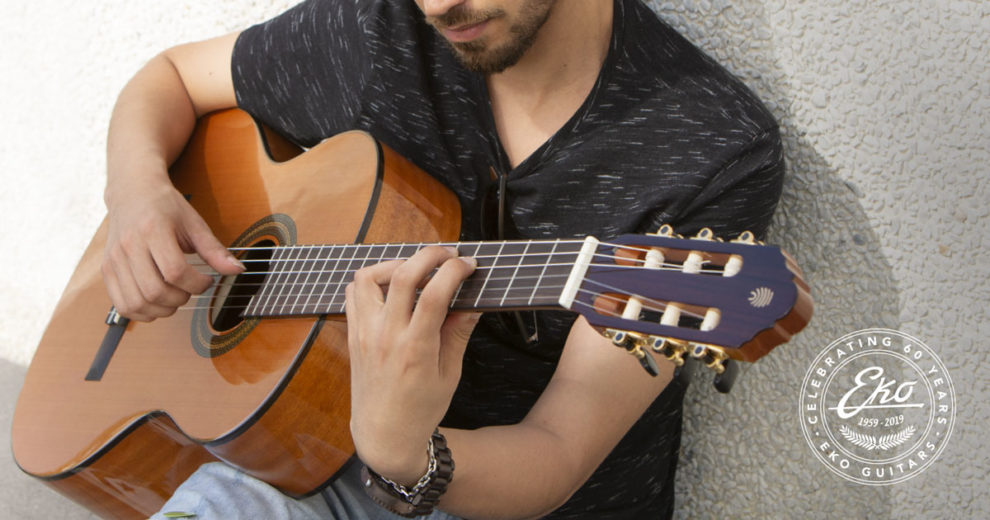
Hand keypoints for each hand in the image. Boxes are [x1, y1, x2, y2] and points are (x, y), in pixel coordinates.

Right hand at [101, 174, 243, 320]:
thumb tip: (238, 271)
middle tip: (190, 288)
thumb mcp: (194, 224)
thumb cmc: (166, 208)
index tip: (207, 280)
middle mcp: (128, 246)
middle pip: (155, 291)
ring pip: (137, 302)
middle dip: (181, 298)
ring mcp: (114, 260)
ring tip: (175, 296)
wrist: (132, 193)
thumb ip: (214, 250)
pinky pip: (122, 305)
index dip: (196, 284)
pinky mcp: (107, 270)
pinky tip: (157, 303)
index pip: (174, 271)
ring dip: (163, 309)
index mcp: (152, 230)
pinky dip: (142, 312)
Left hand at [345, 246, 478, 484]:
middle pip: (403, 275)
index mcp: (415, 350)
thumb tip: (472, 302)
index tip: (469, 265)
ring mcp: (365, 333)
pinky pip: (354, 292)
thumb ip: (458, 334)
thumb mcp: (449, 375)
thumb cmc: (420, 410)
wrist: (383, 435)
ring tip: (416, 271)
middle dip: (430, 255)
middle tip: (448, 255)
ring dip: (395, 264)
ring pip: (369, 276)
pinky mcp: (353, 333)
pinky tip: (392, 287)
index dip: (455, 271)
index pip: (434, 294)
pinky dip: (372, 280)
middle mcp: (386, 336)